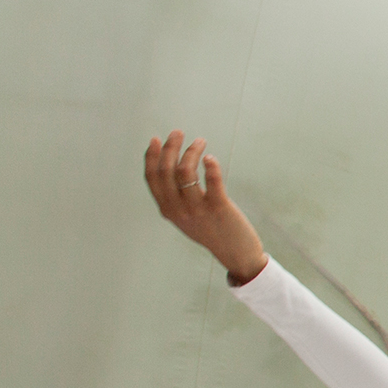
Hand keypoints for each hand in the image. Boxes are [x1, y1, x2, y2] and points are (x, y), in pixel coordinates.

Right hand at [143, 132, 270, 282]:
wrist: (236, 254)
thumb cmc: (212, 232)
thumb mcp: (185, 218)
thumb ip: (175, 200)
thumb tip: (171, 171)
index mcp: (167, 210)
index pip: (152, 179)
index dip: (151, 157)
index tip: (155, 139)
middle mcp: (178, 210)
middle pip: (166, 171)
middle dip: (170, 147)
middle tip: (178, 133)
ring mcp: (197, 210)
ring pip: (185, 173)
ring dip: (191, 152)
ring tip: (200, 142)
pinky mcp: (218, 208)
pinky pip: (211, 182)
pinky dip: (210, 166)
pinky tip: (210, 158)